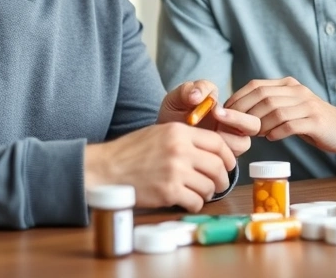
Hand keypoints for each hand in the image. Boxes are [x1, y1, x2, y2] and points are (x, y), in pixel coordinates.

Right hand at [84, 123, 234, 211]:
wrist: (106, 169)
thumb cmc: (130, 152)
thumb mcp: (158, 133)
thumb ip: (184, 139)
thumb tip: (210, 151)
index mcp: (179, 132)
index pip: (217, 143)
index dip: (228, 157)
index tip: (228, 165)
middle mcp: (180, 149)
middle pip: (218, 166)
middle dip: (222, 178)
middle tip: (218, 184)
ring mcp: (175, 171)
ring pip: (209, 186)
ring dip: (208, 193)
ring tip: (198, 193)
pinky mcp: (169, 192)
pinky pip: (195, 201)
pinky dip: (195, 204)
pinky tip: (187, 201)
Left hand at [158, 79, 260, 156]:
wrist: (163, 137)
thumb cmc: (173, 114)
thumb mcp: (177, 97)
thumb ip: (188, 89)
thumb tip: (197, 97)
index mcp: (227, 108)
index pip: (247, 105)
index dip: (235, 108)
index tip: (215, 110)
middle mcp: (233, 125)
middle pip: (254, 125)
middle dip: (239, 120)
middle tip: (217, 118)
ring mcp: (229, 142)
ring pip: (244, 143)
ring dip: (227, 140)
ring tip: (204, 137)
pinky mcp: (222, 159)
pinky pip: (230, 159)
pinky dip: (218, 155)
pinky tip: (201, 150)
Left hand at [224, 77, 335, 153]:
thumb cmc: (311, 121)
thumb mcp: (290, 107)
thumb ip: (269, 106)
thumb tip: (238, 113)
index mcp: (288, 85)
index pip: (256, 86)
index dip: (238, 98)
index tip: (226, 113)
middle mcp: (297, 91)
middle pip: (263, 97)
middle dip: (244, 113)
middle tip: (236, 127)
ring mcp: (307, 105)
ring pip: (275, 112)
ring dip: (260, 125)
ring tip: (255, 134)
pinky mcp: (316, 121)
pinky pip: (290, 125)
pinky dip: (277, 132)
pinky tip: (271, 137)